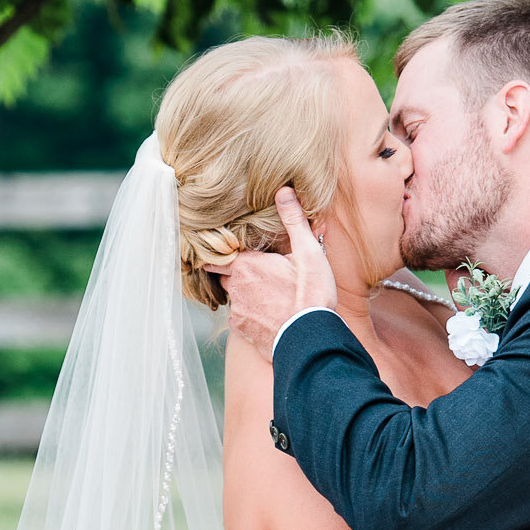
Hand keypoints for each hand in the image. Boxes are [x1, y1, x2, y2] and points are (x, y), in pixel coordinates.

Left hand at [217, 186, 336, 359]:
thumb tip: (283, 190)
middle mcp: (236, 288)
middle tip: (255, 271)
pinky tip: (268, 314)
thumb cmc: (311, 295)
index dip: (220, 252)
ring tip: (266, 295)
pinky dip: (250, 315)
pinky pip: (240, 319)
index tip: (223, 249)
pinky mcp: (243, 332)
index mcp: (247, 265)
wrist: (311, 339)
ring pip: (233, 298)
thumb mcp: (308, 252)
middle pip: (225, 276)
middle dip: (236, 273)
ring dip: (245, 295)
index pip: (218, 255)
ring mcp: (238, 312)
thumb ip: (294, 221)